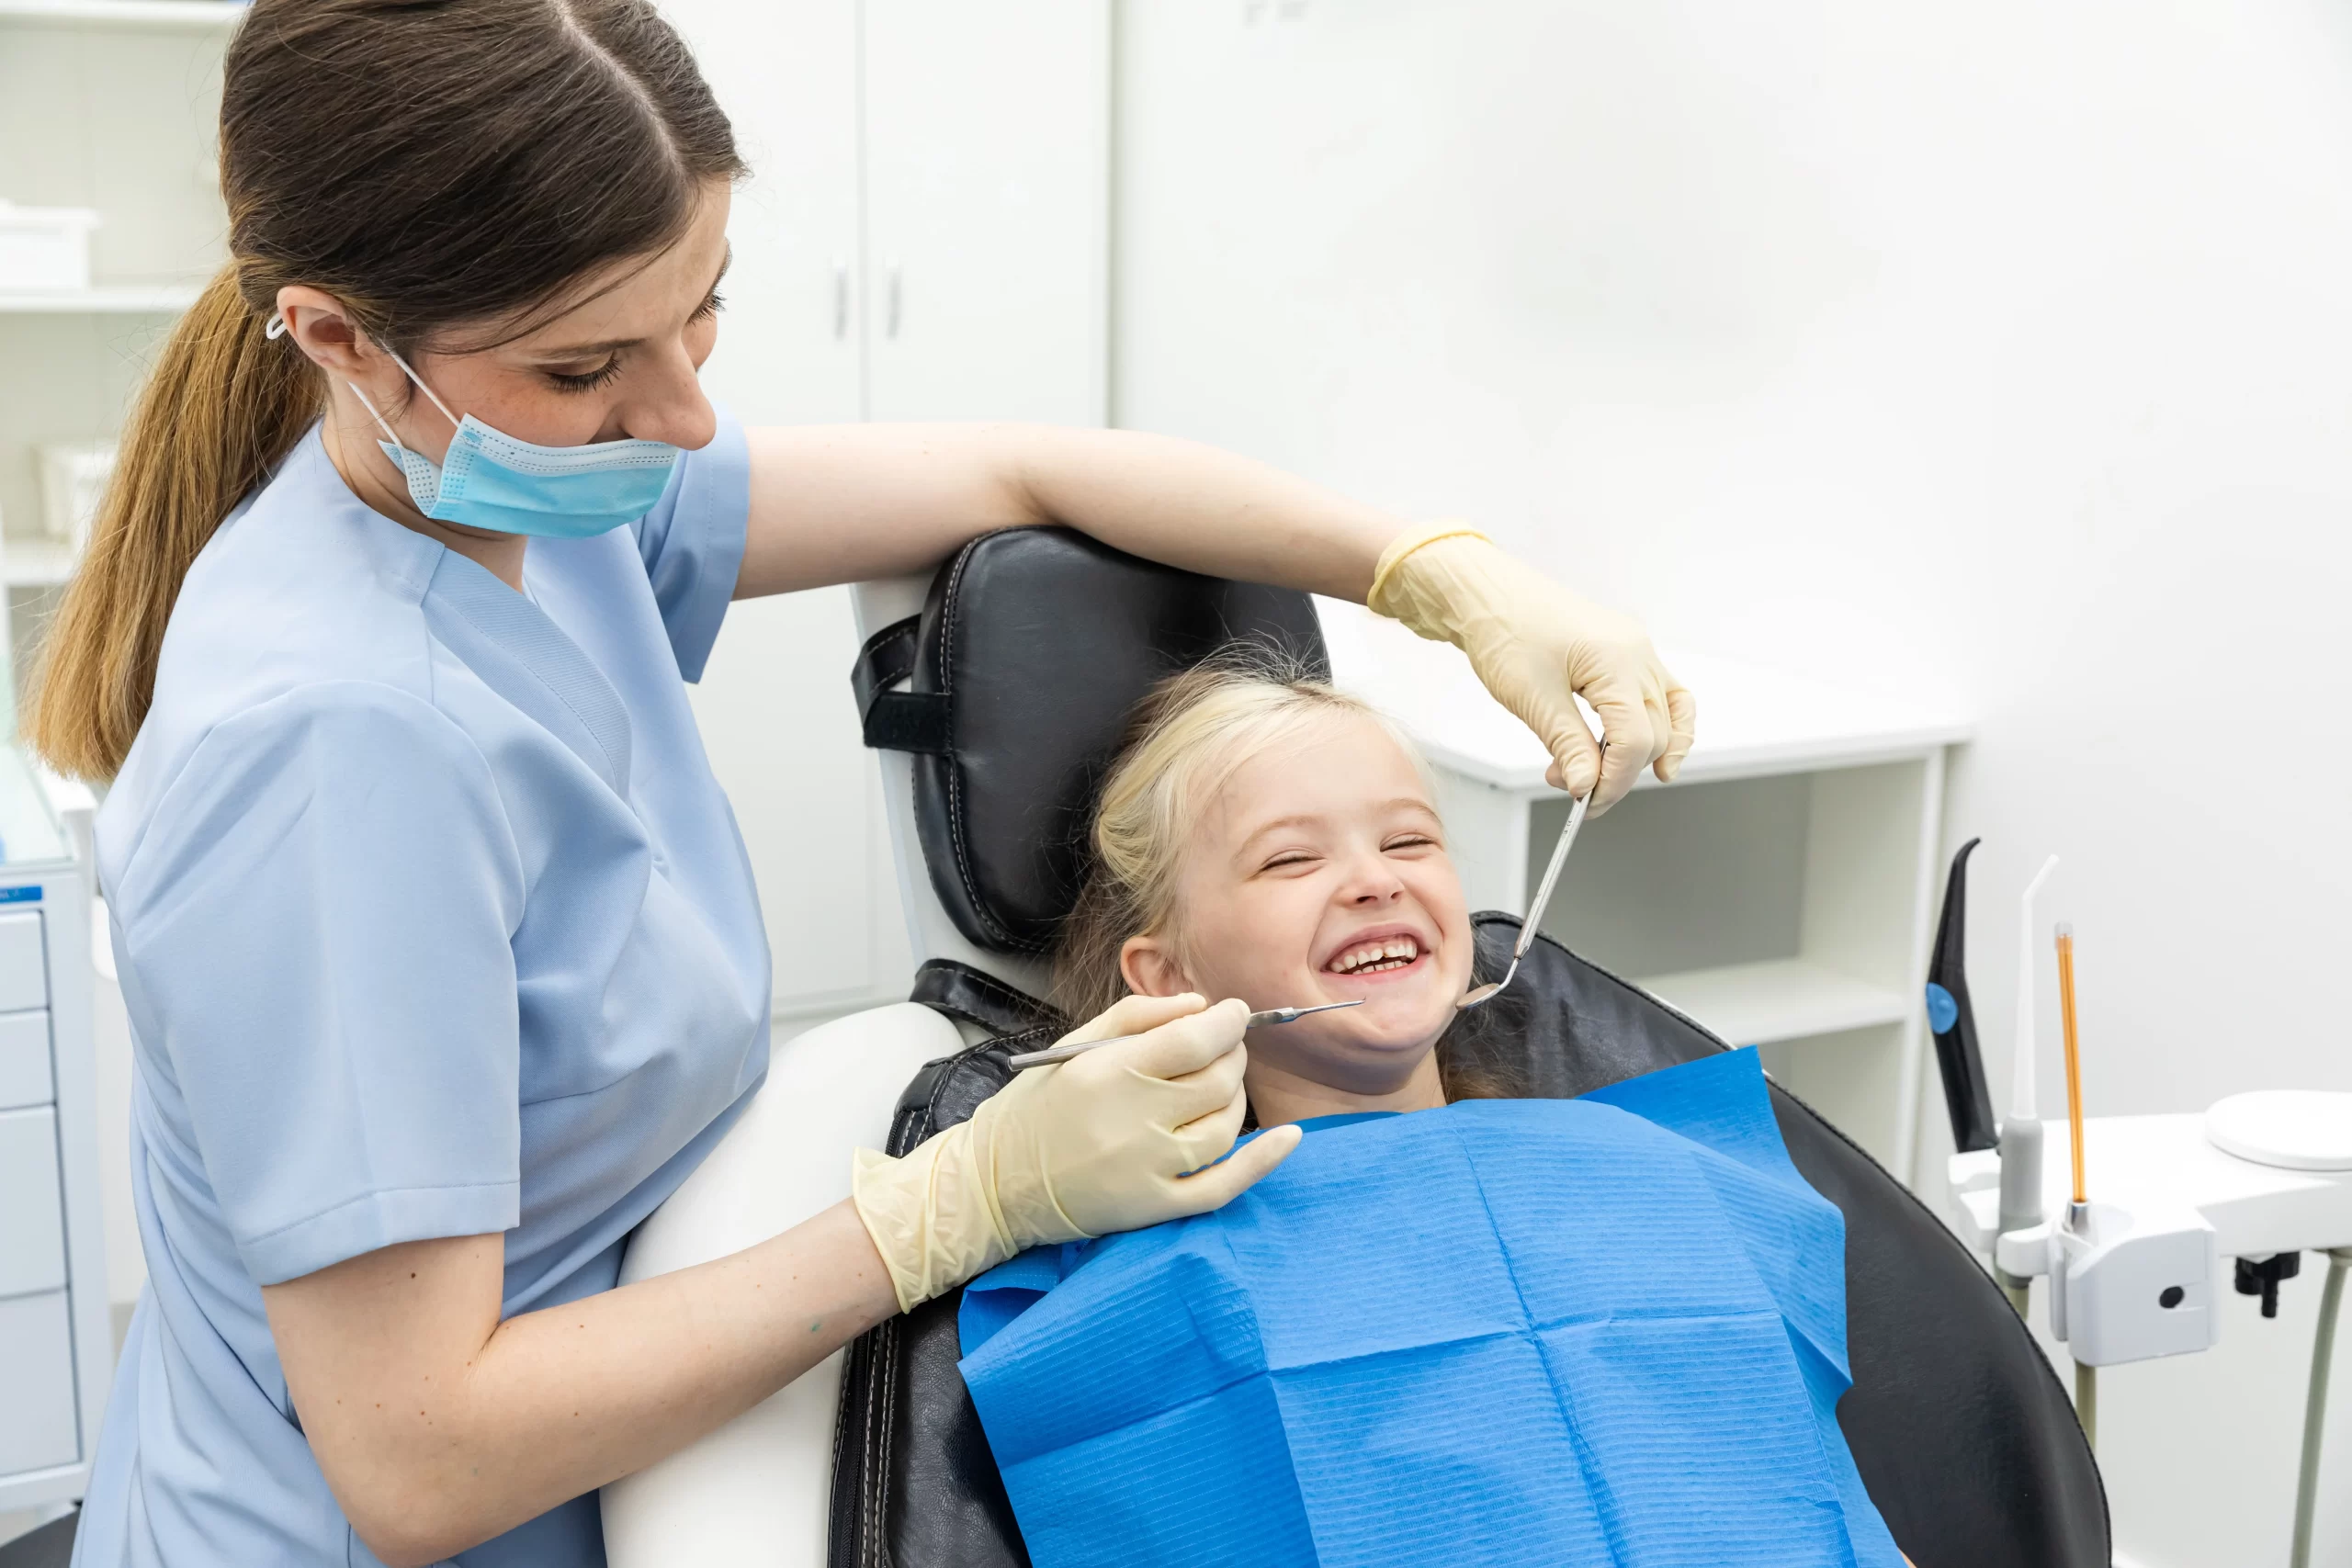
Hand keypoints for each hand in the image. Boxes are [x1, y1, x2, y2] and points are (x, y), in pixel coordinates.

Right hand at [850, 993, 1301, 1309]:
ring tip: (1218, 1085)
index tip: (1235, 1014)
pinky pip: (1223, 1187)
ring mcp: (1147, 1170)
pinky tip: (1290, 1138)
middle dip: (1233, 1056)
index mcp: (1108, 1073)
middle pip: (1217, 1081)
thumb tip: (1203, 1005)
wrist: (994, 1184)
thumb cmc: (1035, 1105)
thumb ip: (1138, 1015)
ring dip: (1234, 1098)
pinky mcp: (1154, 1207)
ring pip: (1224, 1127)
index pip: (1195, 1040)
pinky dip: (1262, 1162)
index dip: (1228, 1022)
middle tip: (1223, 1049)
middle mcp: (1132, 1122)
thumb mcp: (1074, 1044)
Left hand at [1370, 528, 1695, 810]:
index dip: (1614, 780)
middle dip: (1617, 771)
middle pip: (1654, 733)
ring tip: (1600, 774)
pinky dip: (1655, 726)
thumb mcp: (1532, 698)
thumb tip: (1588, 786)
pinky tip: (1647, 752)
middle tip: (1571, 785)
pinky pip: (1660, 695)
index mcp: (1618, 661)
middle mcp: (1638, 653)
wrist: (1486, 594)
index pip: (1638, 741)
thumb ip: (1568, 746)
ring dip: (1637, 753)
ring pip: (1665, 716)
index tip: (1584, 802)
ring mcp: (1636, 650)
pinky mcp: (1624, 653)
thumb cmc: (1503, 630)